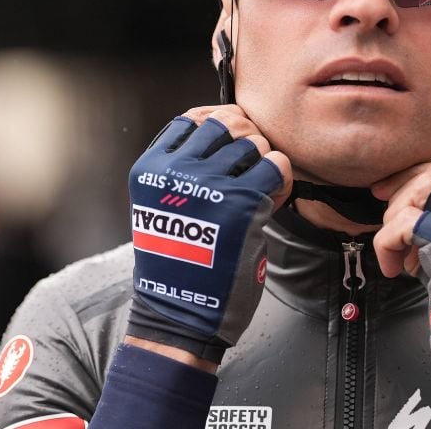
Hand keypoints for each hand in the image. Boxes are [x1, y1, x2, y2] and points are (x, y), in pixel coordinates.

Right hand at [126, 106, 291, 364]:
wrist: (182, 311)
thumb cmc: (177, 261)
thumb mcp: (160, 205)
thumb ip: (181, 166)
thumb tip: (228, 125)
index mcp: (150, 169)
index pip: (192, 120)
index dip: (215, 131)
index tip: (223, 155)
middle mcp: (177, 172)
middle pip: (226, 124)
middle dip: (241, 142)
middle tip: (244, 173)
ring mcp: (211, 186)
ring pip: (253, 143)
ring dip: (261, 162)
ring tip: (256, 191)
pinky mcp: (245, 204)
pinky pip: (276, 165)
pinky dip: (280, 179)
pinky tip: (272, 200)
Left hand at [374, 163, 430, 419]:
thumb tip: (414, 204)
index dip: (423, 175)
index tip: (395, 190)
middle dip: (403, 187)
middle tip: (382, 202)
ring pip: (421, 192)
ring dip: (396, 217)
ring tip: (396, 249)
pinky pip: (405, 225)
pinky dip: (388, 243)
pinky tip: (394, 268)